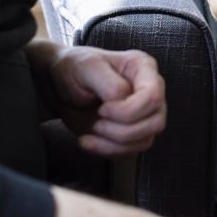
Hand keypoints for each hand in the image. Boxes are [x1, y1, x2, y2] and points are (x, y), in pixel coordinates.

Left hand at [49, 46, 166, 156]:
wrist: (60, 85)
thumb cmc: (75, 69)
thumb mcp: (87, 66)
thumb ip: (109, 83)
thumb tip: (124, 101)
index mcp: (143, 67)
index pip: (152, 97)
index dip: (128, 110)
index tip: (102, 109)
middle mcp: (150, 89)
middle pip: (155, 122)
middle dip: (122, 130)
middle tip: (97, 122)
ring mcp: (144, 112)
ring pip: (146, 140)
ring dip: (114, 143)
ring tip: (91, 130)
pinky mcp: (134, 130)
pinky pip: (131, 150)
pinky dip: (107, 150)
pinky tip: (89, 140)